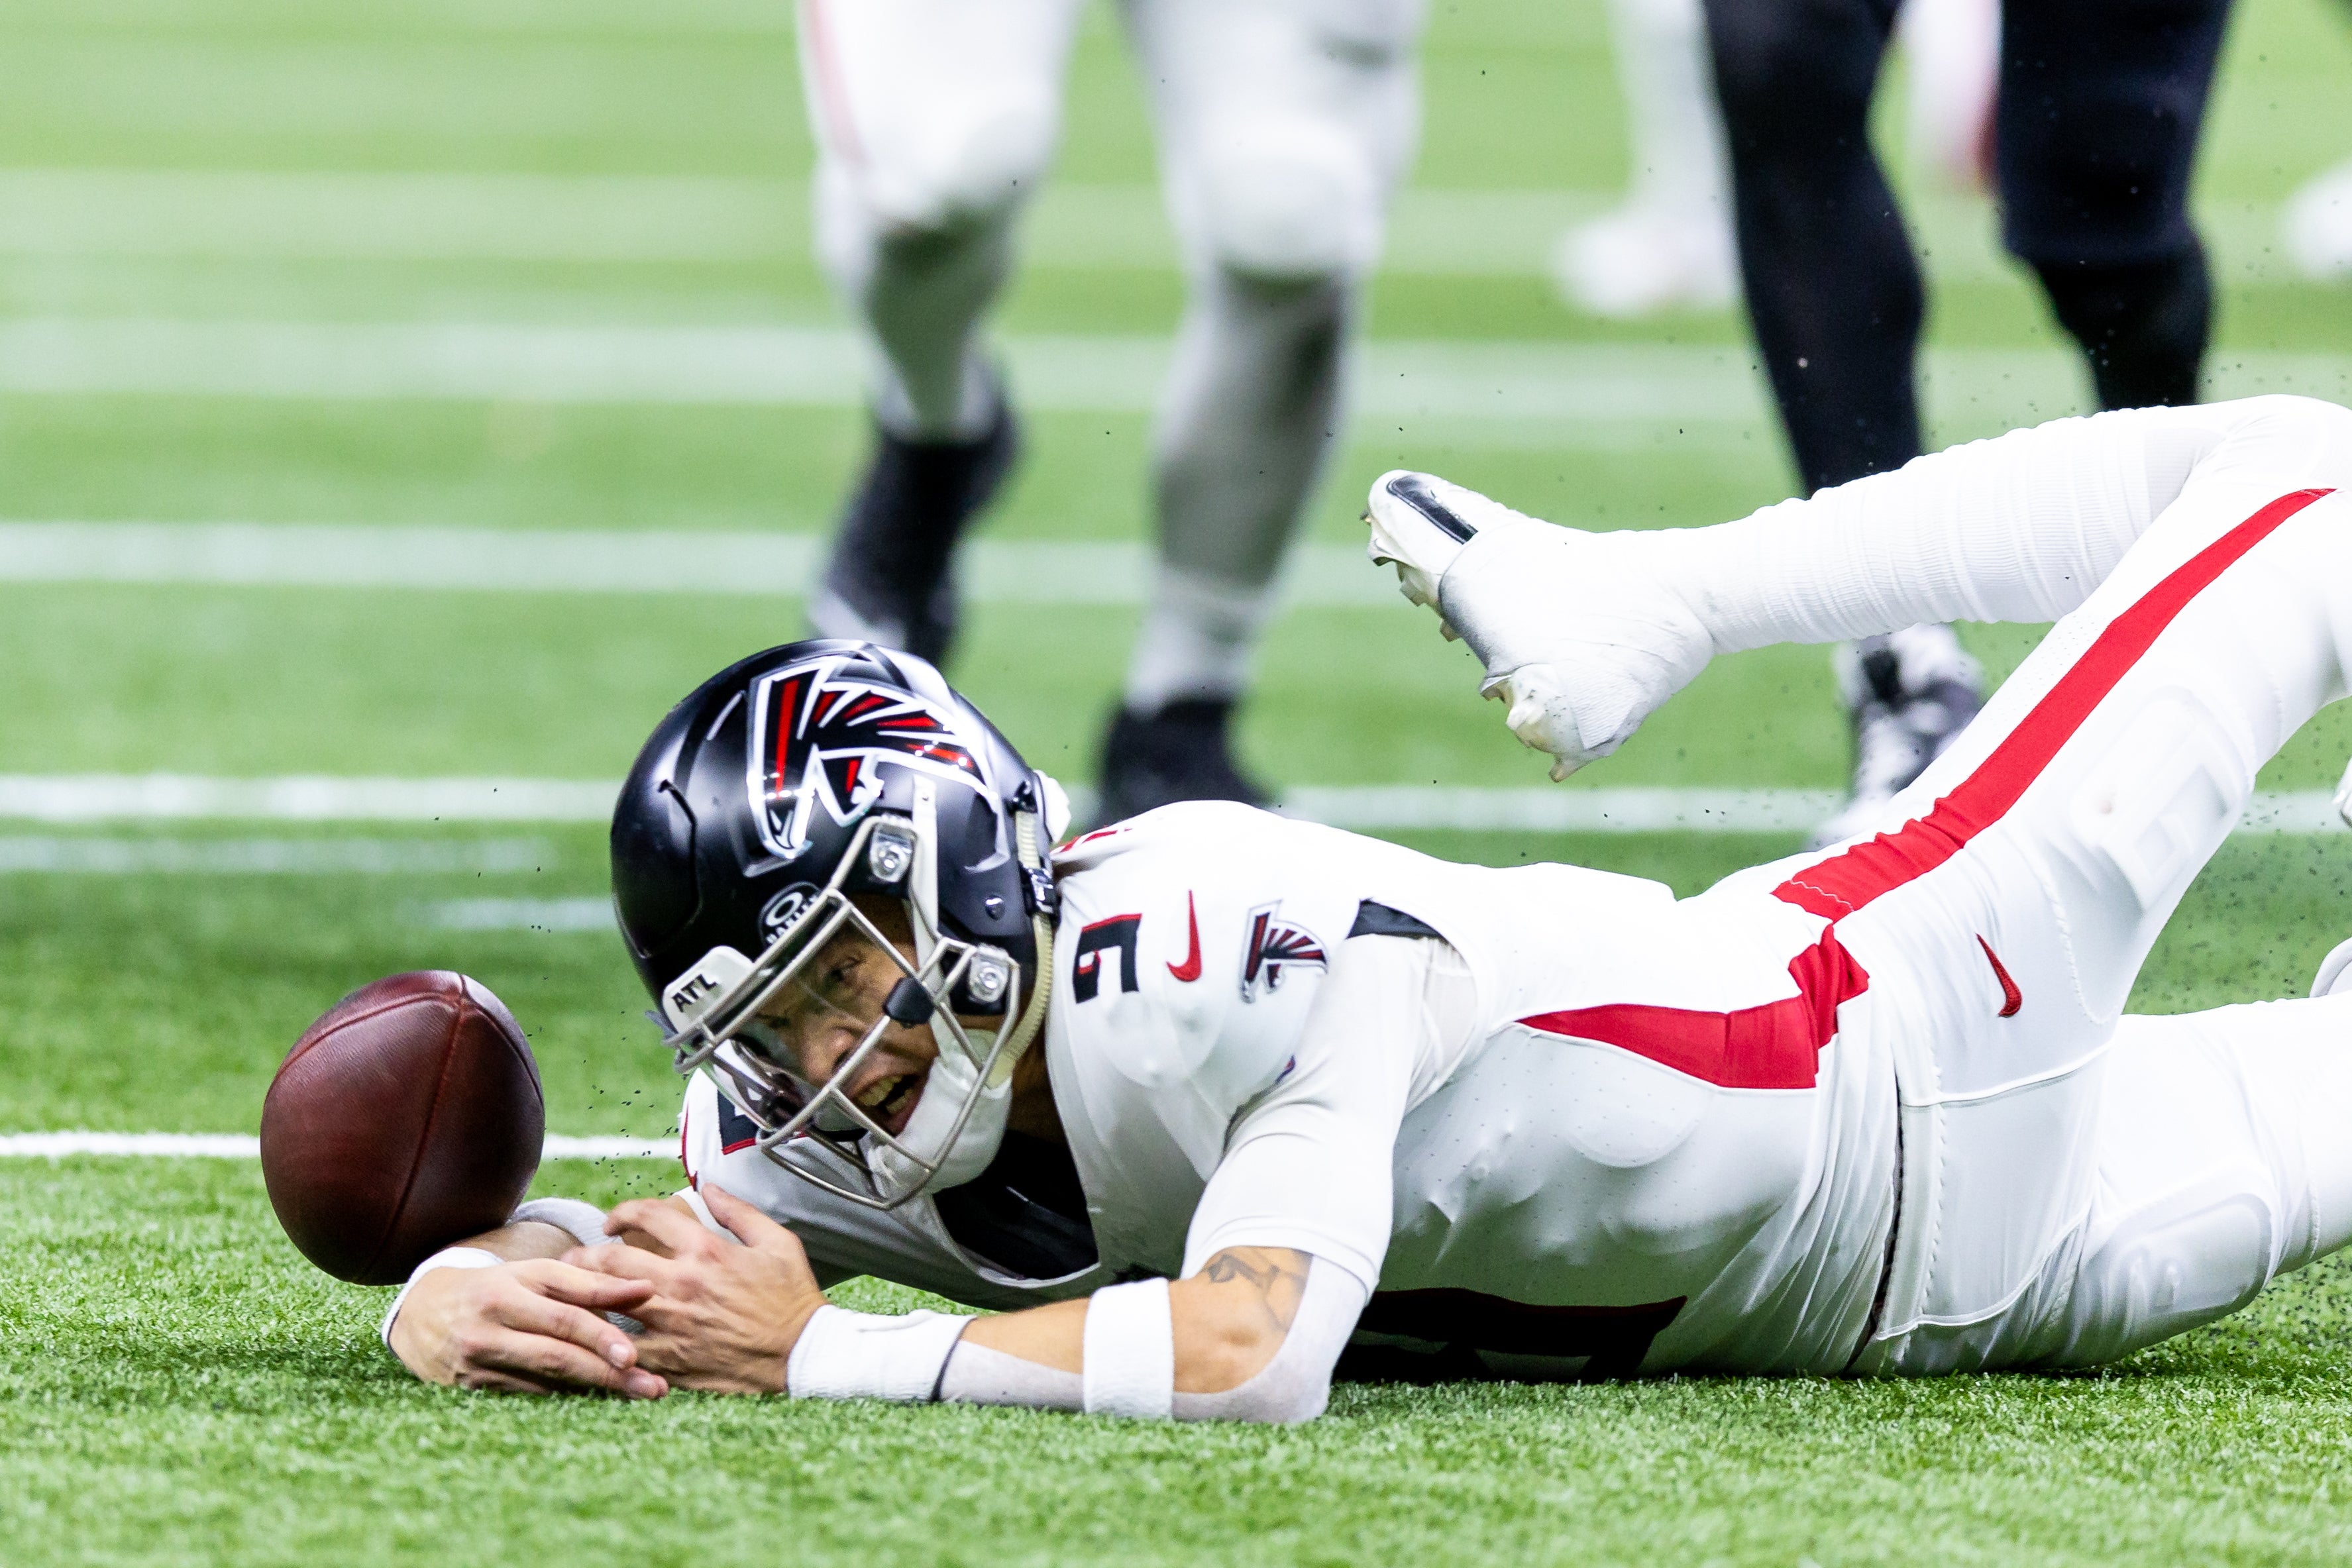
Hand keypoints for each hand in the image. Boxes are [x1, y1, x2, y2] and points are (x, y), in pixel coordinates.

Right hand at [388, 1259, 664, 1397]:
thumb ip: (591, 1283)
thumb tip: (648, 1287)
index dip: (601, 1334)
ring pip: (543, 1380)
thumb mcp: (537, 1275)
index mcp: (509, 1288)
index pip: (563, 1314)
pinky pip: (527, 1396)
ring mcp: (478, 1360)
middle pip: (556, 1353)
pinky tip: (598, 1402)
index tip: (635, 1354)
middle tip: (651, 1386)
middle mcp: (490, 1324)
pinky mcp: (470, 1389)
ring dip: (594, 1390)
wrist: (423, 1312)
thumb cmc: (497, 1288)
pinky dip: (565, 1399)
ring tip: (638, 1395)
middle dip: (607, 1372)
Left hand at [568, 1184, 827, 1393]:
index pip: (649, 1217)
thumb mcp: (778, 1242)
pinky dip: (605, 1344)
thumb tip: (709, 1188)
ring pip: (608, 1304)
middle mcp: (683, 1284)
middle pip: (612, 1261)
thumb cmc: (794, 1298)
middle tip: (574, 1257)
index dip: (623, 1212)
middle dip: (584, 1255)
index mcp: (707, 1250)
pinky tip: (593, 1340)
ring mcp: (673, 1324)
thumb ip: (739, 1212)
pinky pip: (625, 1351)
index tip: (613, 1221)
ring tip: (569, 1294)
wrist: (804, 1354)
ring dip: (583, 1295)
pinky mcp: (672, 1360)